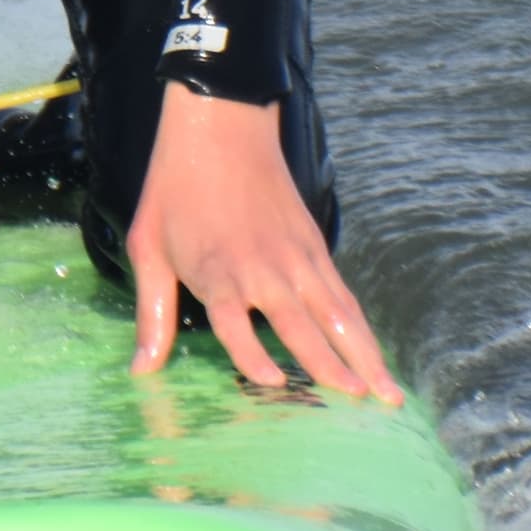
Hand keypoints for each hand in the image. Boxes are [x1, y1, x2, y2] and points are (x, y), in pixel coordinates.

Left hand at [125, 87, 402, 404]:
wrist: (221, 126)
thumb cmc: (176, 189)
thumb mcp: (147, 246)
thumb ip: (151, 313)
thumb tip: (140, 370)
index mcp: (218, 271)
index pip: (236, 324)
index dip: (254, 355)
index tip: (274, 383)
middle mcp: (263, 269)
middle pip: (303, 324)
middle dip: (333, 366)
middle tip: (361, 405)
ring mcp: (296, 258)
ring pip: (338, 313)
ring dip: (364, 354)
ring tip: (389, 395)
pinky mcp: (314, 246)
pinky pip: (342, 294)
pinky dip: (361, 326)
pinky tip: (375, 354)